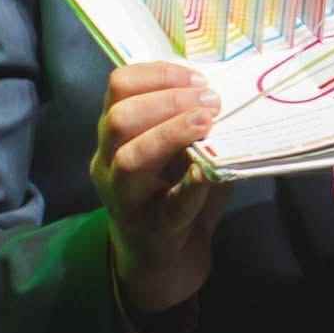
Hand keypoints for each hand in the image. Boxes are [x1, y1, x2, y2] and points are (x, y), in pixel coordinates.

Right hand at [90, 62, 231, 314]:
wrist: (163, 258)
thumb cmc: (172, 191)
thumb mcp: (175, 148)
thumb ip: (189, 119)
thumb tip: (224, 91)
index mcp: (115, 134)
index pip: (118, 86)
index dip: (158, 74)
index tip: (197, 78)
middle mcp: (109, 162)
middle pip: (119, 119)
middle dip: (166, 101)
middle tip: (209, 101)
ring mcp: (124, 199)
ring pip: (130, 159)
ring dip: (171, 134)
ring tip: (206, 122)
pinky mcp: (151, 229)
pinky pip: (168, 206)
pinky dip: (190, 186)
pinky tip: (208, 170)